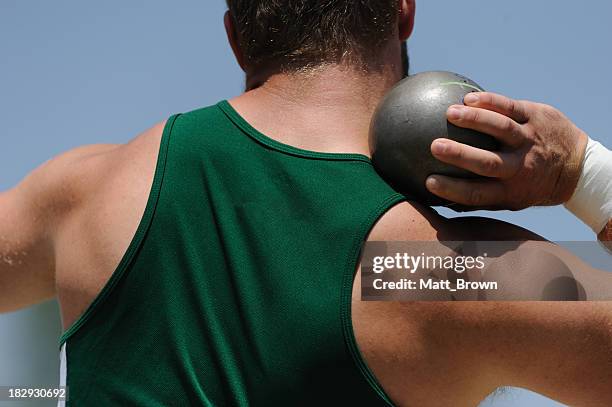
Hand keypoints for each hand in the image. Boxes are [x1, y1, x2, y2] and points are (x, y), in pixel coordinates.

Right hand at [425, 92, 588, 209]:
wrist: (576, 168)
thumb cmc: (529, 185)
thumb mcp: (510, 200)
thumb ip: (477, 199)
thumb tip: (437, 198)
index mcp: (510, 191)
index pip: (477, 194)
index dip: (452, 189)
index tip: (429, 182)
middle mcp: (520, 167)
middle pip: (487, 163)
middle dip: (460, 154)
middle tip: (434, 146)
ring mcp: (530, 140)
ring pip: (501, 129)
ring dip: (475, 121)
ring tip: (450, 113)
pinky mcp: (537, 117)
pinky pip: (511, 107)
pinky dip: (490, 102)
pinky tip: (469, 99)